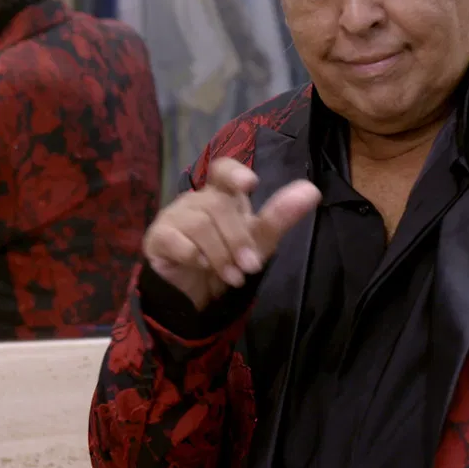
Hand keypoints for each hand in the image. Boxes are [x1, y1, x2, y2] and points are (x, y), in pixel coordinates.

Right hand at [145, 158, 320, 310]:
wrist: (194, 298)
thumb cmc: (227, 263)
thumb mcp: (259, 244)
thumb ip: (280, 217)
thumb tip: (312, 190)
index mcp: (221, 195)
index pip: (222, 169)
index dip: (234, 172)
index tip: (251, 184)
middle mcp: (196, 201)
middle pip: (217, 205)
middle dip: (237, 238)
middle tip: (250, 267)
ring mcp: (173, 217)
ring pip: (199, 223)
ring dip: (220, 253)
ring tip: (232, 277)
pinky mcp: (157, 237)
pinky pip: (176, 239)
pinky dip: (194, 256)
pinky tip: (201, 268)